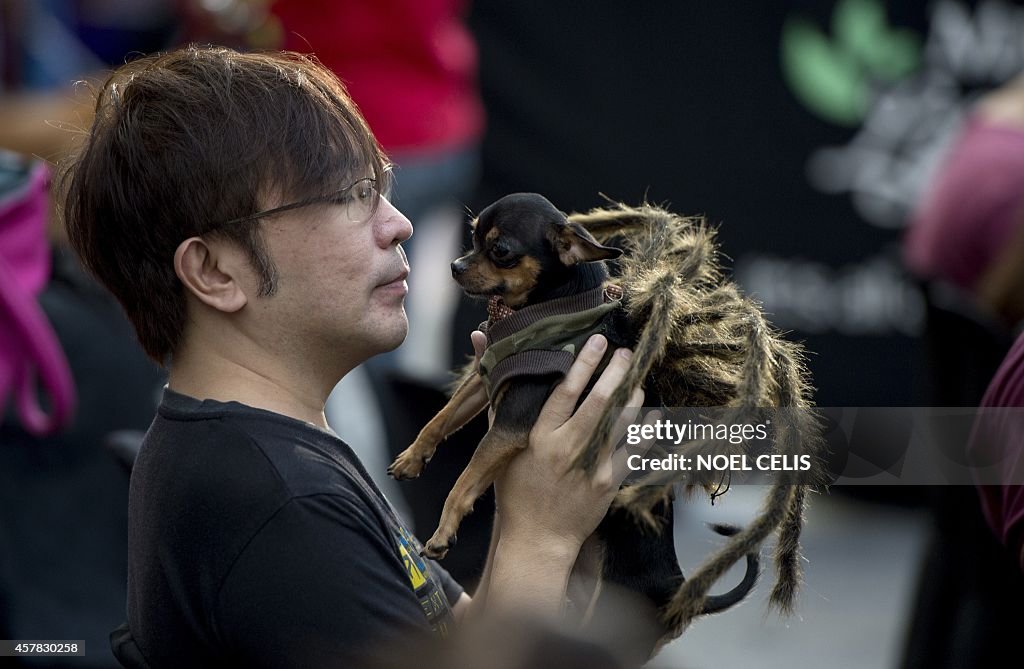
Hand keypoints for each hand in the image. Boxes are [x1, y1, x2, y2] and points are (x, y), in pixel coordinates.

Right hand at [494, 333, 643, 554]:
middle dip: (615, 372)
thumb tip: (481, 347)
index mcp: (539, 437)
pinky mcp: (609, 484)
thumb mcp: (500, 448)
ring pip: (621, 422)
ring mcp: (592, 467)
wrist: (538, 540)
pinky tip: (653, 414)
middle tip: (626, 352)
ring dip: (633, 396)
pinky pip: (635, 450)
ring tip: (638, 378)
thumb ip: (498, 402)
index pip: (564, 391)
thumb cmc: (515, 493)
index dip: (583, 363)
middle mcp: (567, 449)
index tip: (596, 341)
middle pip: (599, 401)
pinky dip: (646, 430)